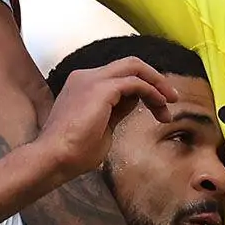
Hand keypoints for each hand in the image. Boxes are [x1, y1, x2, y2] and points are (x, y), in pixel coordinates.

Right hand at [25, 56, 179, 186]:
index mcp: (83, 84)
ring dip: (157, 84)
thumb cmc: (73, 153)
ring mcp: (92, 80)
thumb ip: (116, 111)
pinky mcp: (101, 89)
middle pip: (130, 65)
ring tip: (170, 104)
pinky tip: (160, 107)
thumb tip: (134, 103)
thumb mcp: (102, 128)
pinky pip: (135, 82)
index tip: (158, 108)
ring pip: (134, 67)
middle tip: (171, 99)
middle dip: (154, 79)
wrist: (53, 159)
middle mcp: (86, 76)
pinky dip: (151, 92)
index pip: (120, 75)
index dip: (143, 88)